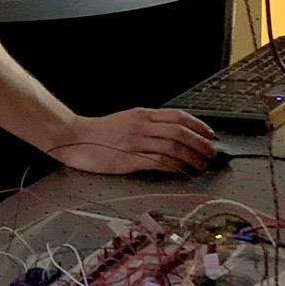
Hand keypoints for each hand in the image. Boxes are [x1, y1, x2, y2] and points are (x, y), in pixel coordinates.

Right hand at [48, 108, 215, 175]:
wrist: (74, 138)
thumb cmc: (98, 133)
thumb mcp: (126, 121)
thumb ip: (147, 125)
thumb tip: (171, 134)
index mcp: (142, 115)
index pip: (178, 117)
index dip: (199, 126)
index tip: (210, 135)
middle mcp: (142, 126)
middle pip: (180, 132)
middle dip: (201, 143)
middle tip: (211, 153)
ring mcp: (136, 142)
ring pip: (173, 147)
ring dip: (192, 157)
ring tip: (201, 165)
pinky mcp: (129, 159)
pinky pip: (159, 162)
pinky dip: (175, 166)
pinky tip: (182, 171)